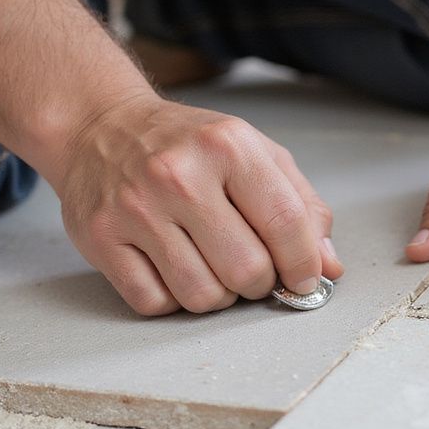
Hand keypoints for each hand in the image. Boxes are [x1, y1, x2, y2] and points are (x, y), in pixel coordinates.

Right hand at [52, 96, 343, 314]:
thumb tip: (328, 266)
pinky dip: (173, 299)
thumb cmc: (187, 145)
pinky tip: (173, 269)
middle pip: (247, 270)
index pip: (286, 223)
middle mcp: (179, 175)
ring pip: (202, 296)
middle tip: (251, 268)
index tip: (304, 278)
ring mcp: (136, 208)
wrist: (101, 126)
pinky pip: (155, 302)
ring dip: (218, 295)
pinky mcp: (102, 238)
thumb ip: (301, 206)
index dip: (304, 264)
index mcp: (228, 145)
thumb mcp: (254, 154)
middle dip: (259, 282)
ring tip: (212, 266)